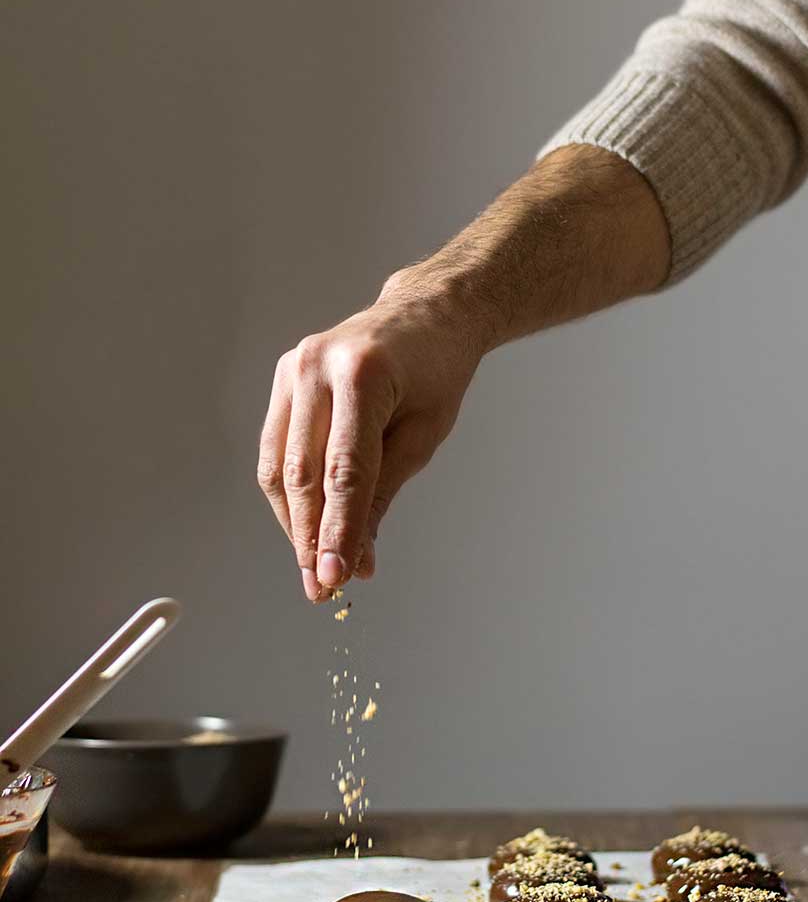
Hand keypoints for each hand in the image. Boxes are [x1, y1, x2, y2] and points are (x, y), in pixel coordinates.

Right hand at [257, 272, 485, 599]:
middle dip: (311, 537)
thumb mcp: (424, 434)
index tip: (336, 578)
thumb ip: (384, 492)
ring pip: (279, 467)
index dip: (339, 530)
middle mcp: (318, 365)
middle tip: (322, 588)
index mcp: (364, 374)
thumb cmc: (435, 372)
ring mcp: (294, 367)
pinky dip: (290, 492)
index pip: (346, 469)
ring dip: (294, 522)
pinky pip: (277, 448)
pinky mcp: (284, 375)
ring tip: (314, 565)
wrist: (425, 313)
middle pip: (303, 472)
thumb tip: (355, 558)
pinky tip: (307, 524)